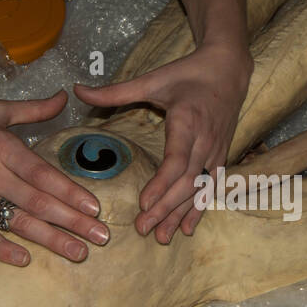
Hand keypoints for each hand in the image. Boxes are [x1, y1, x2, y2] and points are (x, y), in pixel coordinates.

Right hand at [0, 91, 109, 265]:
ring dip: (50, 240)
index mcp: (0, 145)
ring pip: (17, 222)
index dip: (71, 192)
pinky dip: (2, 248)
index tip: (95, 207)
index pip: (43, 173)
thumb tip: (64, 97)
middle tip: (101, 237)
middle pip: (38, 202)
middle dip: (73, 221)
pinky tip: (25, 260)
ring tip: (78, 253)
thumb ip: (32, 109)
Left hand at [74, 41, 251, 242]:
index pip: (176, 160)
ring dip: (180, 215)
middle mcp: (204, 140)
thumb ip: (115, 91)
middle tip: (142, 229)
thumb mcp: (152, 79)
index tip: (142, 203)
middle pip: (186, 182)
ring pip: (199, 190)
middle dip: (165, 208)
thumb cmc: (187, 73)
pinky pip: (212, 188)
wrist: (228, 70)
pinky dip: (199, 210)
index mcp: (187, 120)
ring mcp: (216, 151)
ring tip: (161, 237)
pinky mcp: (222, 156)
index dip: (160, 184)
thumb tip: (78, 90)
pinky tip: (187, 229)